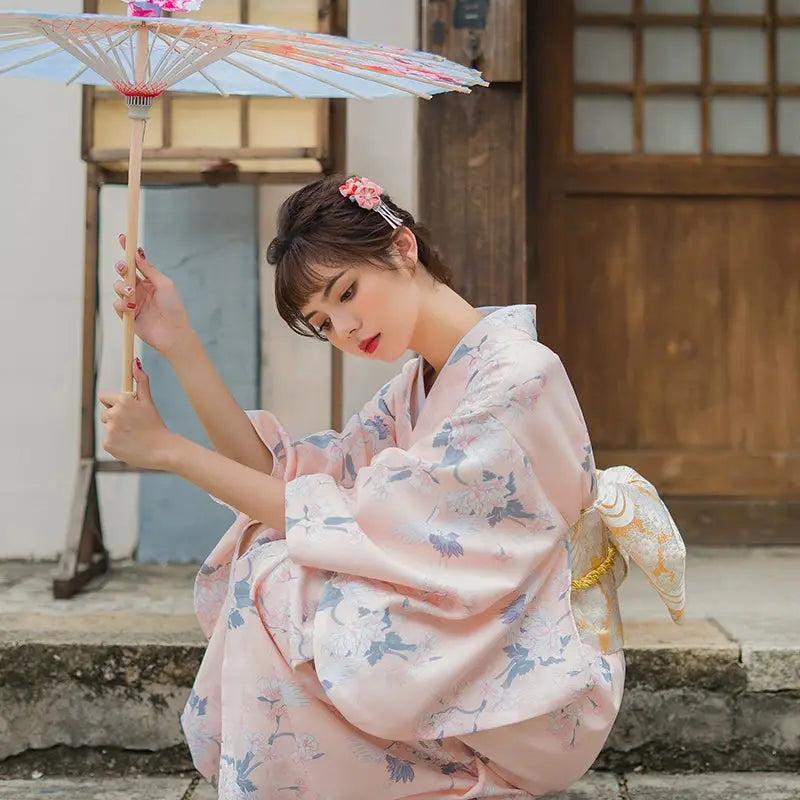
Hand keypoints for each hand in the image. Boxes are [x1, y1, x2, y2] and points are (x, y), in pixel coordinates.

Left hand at [99, 359, 176, 469]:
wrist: (161, 450)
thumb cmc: (156, 425)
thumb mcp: (148, 401)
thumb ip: (141, 381)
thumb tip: (135, 363)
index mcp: (122, 401)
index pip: (103, 396)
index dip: (113, 402)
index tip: (124, 409)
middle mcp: (113, 414)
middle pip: (104, 411)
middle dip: (115, 416)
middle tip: (132, 423)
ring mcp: (109, 430)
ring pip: (107, 426)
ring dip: (116, 429)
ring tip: (133, 434)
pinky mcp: (108, 444)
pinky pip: (108, 440)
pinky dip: (116, 442)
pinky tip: (129, 443)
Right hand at [113, 234, 194, 359]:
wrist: (174, 334)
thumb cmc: (174, 309)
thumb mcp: (165, 285)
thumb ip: (149, 270)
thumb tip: (138, 253)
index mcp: (150, 281)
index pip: (136, 263)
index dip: (128, 251)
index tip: (123, 238)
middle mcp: (140, 290)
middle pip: (123, 273)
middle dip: (121, 268)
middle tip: (124, 268)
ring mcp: (133, 302)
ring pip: (117, 287)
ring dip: (122, 287)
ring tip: (131, 293)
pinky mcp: (128, 315)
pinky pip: (117, 304)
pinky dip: (122, 303)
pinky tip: (131, 307)